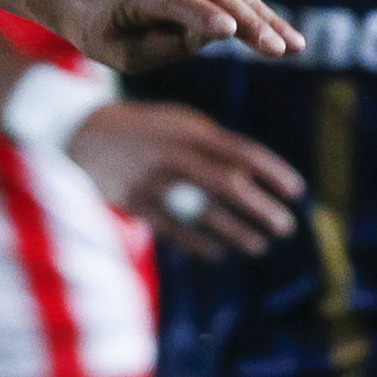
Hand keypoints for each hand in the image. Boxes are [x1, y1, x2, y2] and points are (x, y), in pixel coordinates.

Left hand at [52, 0, 299, 74]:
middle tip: (280, 49)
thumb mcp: (120, 51)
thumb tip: (218, 33)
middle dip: (250, 23)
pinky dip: (256, 10)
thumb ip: (163, 45)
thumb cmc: (99, 28)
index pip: (175, 1)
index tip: (230, 31)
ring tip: (293, 45)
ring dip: (265, 18)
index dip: (202, 15)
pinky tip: (281, 33)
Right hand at [64, 101, 304, 256]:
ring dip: (237, 233)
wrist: (79, 134)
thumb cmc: (142, 129)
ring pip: (203, 213)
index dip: (273, 172)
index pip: (242, 151)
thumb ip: (212, 143)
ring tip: (259, 245)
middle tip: (285, 227)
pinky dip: (200, 244)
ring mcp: (152, 180)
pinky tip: (218, 253)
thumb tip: (253, 173)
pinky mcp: (134, 203)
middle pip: (228, 184)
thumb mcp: (177, 123)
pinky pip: (174, 230)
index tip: (297, 191)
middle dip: (261, 208)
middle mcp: (173, 154)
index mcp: (189, 130)